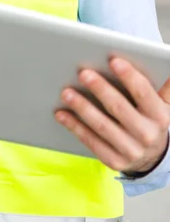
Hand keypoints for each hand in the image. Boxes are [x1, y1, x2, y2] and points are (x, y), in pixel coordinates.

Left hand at [55, 57, 169, 173]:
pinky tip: (62, 114)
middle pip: (119, 108)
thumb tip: (166, 63)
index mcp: (160, 116)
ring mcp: (130, 150)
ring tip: (67, 92)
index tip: (113, 60)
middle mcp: (147, 134)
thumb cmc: (150, 120)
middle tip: (83, 73)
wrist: (153, 157)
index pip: (143, 92)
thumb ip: (163, 86)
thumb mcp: (163, 104)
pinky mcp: (114, 161)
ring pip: (102, 126)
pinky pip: (91, 141)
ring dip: (82, 107)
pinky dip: (75, 126)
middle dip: (100, 89)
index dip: (129, 76)